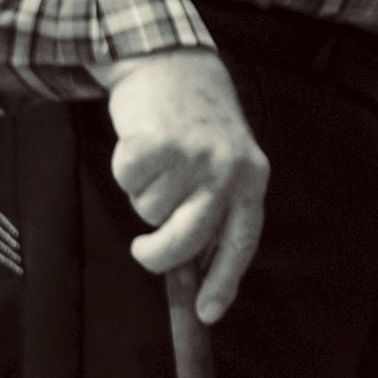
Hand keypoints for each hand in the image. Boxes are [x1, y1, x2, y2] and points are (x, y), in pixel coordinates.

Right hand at [103, 47, 269, 319]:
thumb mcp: (222, 164)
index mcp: (252, 181)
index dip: (223, 281)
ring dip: (143, 191)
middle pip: (187, 240)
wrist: (173, 64)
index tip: (206, 313)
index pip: (241, 242)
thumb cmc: (195, 125)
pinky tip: (140, 142)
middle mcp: (229, 170)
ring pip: (150, 210)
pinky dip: (125, 168)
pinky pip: (128, 180)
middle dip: (158, 254)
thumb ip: (213, 209)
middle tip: (144, 251)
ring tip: (158, 159)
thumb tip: (191, 274)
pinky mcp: (159, 140)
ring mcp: (194, 155)